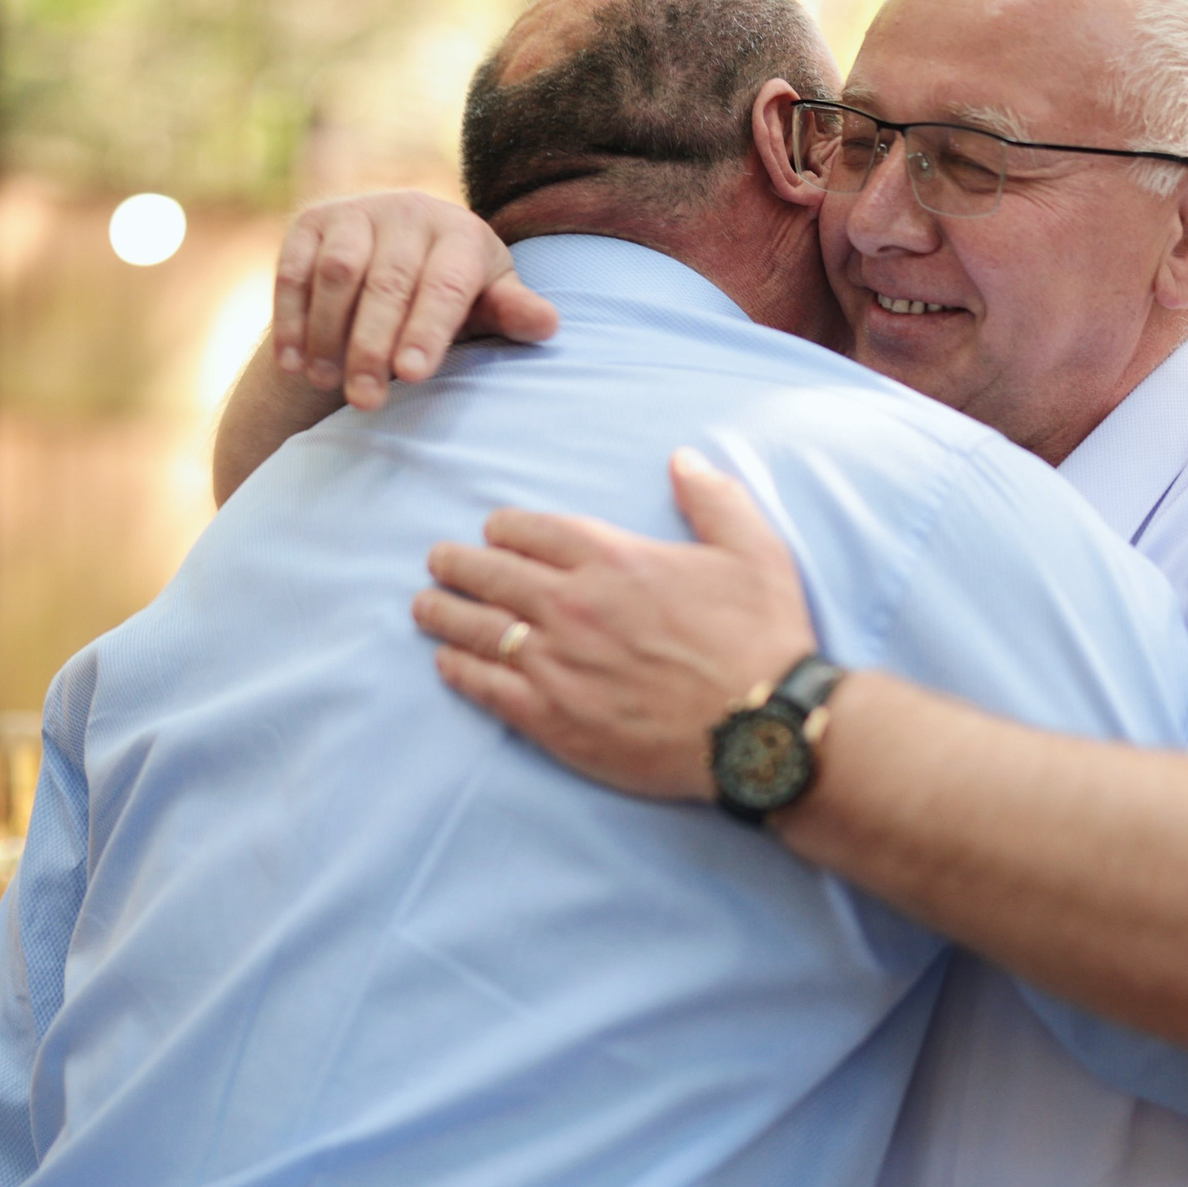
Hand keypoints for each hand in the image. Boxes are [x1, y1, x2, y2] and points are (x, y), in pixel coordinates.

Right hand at [272, 191, 559, 409]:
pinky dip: (290, 317)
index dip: (428, 330)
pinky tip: (292, 364)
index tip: (412, 375)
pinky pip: (293, 269)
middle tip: (366, 400)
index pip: (445, 284)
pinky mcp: (312, 222)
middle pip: (388, 283)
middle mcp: (410, 212)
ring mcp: (356, 212)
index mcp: (460, 233)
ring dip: (327, 332)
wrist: (396, 253)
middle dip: (373, 346)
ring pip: (337, 273)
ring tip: (328, 382)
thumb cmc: (454, 293)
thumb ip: (512, 313)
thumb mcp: (488, 304)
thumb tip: (548, 324)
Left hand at [413, 448, 816, 798]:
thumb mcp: (754, 550)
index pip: (533, 531)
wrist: (761, 727)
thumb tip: (682, 458)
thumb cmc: (763, 637)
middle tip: (439, 562)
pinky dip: (460, 670)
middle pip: (492, 575)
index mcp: (613, 559)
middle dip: (458, 564)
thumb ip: (713, 498)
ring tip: (424, 607)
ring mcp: (557, 663)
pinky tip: (447, 664)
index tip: (493, 531)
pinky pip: (487, 687)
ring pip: (478, 629)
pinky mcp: (553, 718)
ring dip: (444, 613)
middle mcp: (573, 605)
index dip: (505, 529)